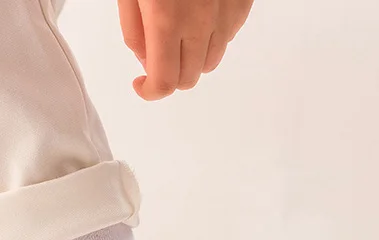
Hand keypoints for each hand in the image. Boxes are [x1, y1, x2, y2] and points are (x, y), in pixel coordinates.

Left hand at [117, 0, 253, 99]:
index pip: (164, 82)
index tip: (141, 84)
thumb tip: (145, 63)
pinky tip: (200, 16)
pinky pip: (228, 37)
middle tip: (157, 57)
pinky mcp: (243, 2)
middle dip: (169, 76)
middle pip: (188, 78)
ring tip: (179, 33)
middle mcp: (201, 20)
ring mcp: (226, 12)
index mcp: (166, 19)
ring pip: (210, 63)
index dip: (149, 91)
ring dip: (192, 60)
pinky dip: (212, 37)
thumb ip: (134, 32)